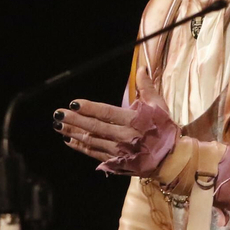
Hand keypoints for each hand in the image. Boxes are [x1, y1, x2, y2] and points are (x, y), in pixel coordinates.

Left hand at [56, 82, 178, 175]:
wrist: (171, 159)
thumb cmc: (165, 130)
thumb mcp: (160, 107)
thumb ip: (147, 88)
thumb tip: (141, 69)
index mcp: (135, 121)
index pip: (107, 113)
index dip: (89, 108)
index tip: (74, 103)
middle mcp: (124, 136)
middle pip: (95, 127)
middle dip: (74, 120)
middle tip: (58, 114)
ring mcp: (118, 150)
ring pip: (91, 140)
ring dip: (73, 132)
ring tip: (58, 125)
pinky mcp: (115, 161)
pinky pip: (93, 152)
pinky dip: (80, 147)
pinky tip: (69, 140)